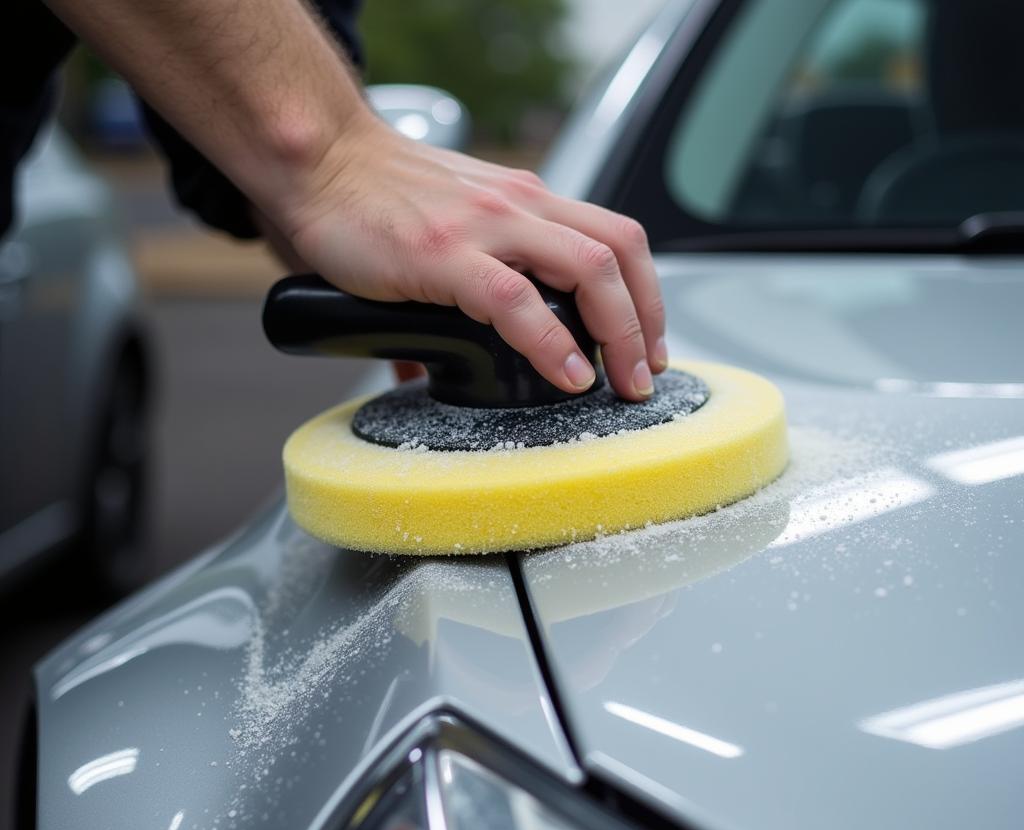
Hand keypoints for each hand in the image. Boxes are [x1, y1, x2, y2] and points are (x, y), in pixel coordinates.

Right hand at [274, 118, 666, 400]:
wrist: (319, 159)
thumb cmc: (377, 195)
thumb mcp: (448, 231)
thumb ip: (464, 289)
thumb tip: (437, 362)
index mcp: (527, 200)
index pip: (617, 239)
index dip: (646, 296)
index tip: (646, 347)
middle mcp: (520, 205)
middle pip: (620, 254)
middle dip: (646, 323)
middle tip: (643, 376)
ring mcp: (486, 226)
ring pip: (588, 271)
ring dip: (620, 334)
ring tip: (621, 383)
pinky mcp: (445, 254)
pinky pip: (517, 301)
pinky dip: (552, 344)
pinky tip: (568, 376)